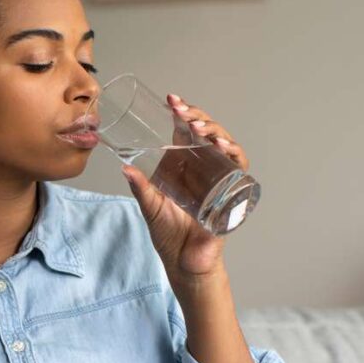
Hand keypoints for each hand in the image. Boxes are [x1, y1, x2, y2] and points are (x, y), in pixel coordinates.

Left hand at [121, 94, 248, 281]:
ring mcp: (219, 177)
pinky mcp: (232, 191)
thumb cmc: (169, 235)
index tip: (172, 100)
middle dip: (197, 117)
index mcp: (183, 165)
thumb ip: (140, 188)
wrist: (185, 262)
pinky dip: (234, 153)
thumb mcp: (151, 207)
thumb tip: (125, 168)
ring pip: (224, 144)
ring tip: (200, 128)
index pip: (186, 132)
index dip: (183, 113)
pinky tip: (222, 146)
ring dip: (215, 131)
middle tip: (182, 111)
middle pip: (207, 133)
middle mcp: (203, 168)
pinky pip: (238, 166)